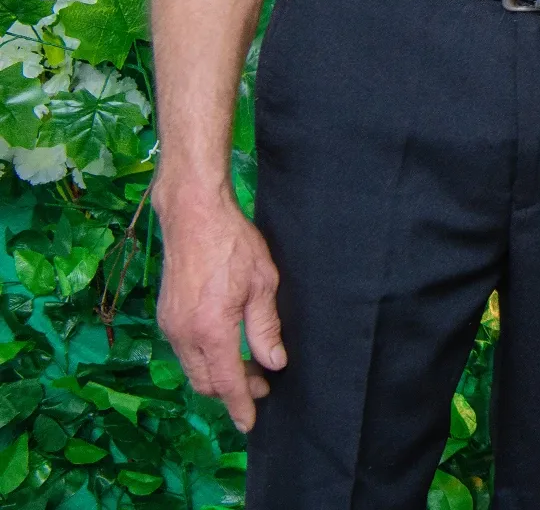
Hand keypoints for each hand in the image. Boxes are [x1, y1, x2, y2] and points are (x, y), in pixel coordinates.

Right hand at [156, 184, 284, 431]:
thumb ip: (265, 328)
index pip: (227, 381)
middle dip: (233, 391)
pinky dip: (205, 359)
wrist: (193, 216)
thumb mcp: (263, 284)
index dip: (240, 404)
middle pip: (206, 381)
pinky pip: (185, 351)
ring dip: (218, 374)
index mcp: (211, 330)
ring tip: (250, 367)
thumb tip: (274, 362)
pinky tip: (226, 348)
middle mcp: (184, 334)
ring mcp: (170, 325)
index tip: (249, 423)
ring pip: (193, 368)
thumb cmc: (233, 244)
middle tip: (262, 385)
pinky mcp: (166, 316)